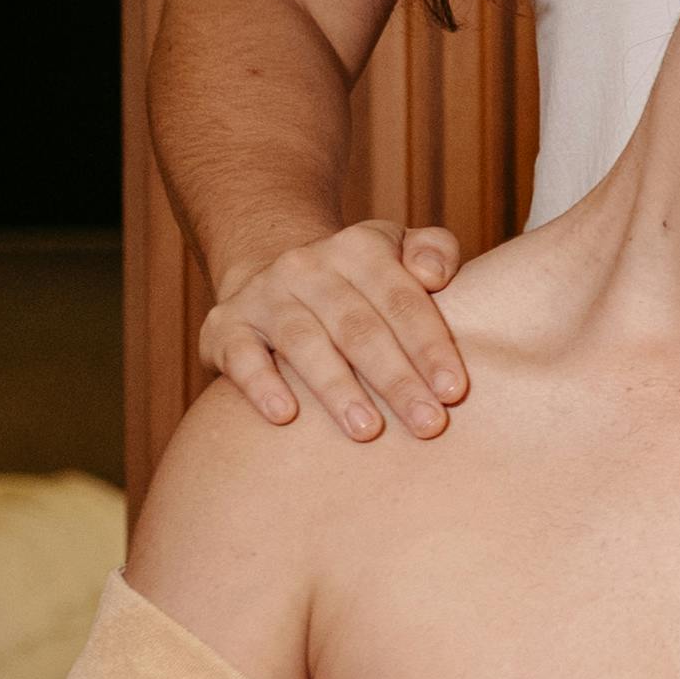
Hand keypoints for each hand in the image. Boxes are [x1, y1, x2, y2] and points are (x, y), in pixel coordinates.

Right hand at [200, 219, 468, 439]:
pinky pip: (241, 356)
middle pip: (359, 327)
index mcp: (359, 248)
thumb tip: (435, 276)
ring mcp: (264, 296)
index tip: (454, 392)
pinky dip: (261, 385)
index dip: (430, 346)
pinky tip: (285, 416)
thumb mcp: (396, 251)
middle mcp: (308, 267)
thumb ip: (434, 252)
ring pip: (304, 343)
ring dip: (337, 389)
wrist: (268, 269)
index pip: (401, 299)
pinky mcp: (224, 327)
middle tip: (427, 424)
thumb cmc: (358, 280)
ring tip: (367, 431)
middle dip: (396, 379)